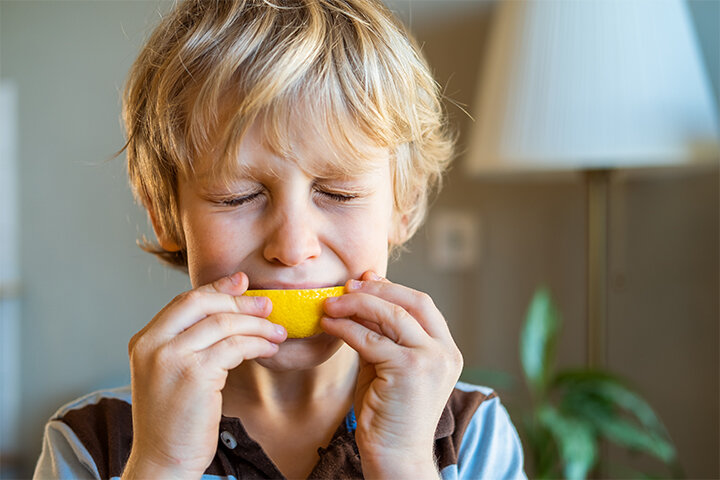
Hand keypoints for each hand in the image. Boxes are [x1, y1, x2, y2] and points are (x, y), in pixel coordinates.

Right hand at [122, 272, 285, 478]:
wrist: (164, 461)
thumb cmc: (174, 420)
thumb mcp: (171, 373)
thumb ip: (188, 342)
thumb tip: (225, 310)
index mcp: (144, 340)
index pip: (184, 301)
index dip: (217, 287)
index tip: (242, 282)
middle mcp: (153, 345)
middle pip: (202, 303)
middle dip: (240, 301)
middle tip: (267, 306)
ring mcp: (171, 358)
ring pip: (223, 323)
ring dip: (257, 325)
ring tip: (276, 332)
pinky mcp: (194, 375)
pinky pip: (235, 346)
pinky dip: (257, 343)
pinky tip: (269, 349)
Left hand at [321, 271, 462, 478]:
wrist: (395, 456)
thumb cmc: (389, 413)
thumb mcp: (388, 365)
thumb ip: (382, 334)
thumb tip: (363, 294)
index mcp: (446, 350)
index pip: (422, 305)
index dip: (392, 288)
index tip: (364, 281)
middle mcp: (445, 352)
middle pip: (413, 301)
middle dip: (377, 289)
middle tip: (347, 286)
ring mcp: (430, 360)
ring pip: (392, 315)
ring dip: (357, 304)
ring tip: (331, 303)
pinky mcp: (409, 370)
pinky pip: (371, 339)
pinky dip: (347, 327)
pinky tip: (329, 324)